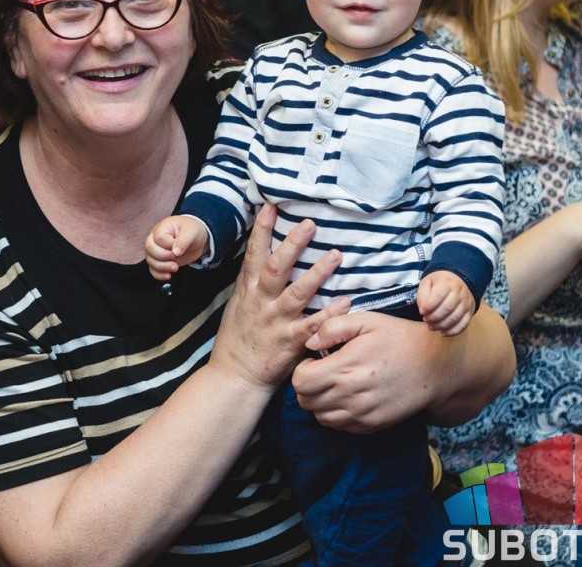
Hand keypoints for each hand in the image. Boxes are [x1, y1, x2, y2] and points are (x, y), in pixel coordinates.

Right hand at [145, 215, 209, 280]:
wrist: (197, 239)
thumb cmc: (192, 230)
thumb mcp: (191, 232)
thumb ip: (183, 241)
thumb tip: (176, 252)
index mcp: (162, 228)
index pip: (159, 238)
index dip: (169, 245)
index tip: (179, 248)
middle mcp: (156, 238)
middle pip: (149, 248)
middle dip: (163, 257)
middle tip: (175, 257)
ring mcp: (156, 250)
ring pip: (150, 260)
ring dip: (162, 267)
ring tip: (175, 267)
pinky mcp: (160, 261)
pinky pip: (153, 269)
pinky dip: (159, 274)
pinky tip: (168, 275)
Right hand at [208, 207, 348, 392]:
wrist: (234, 376)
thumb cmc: (238, 339)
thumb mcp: (238, 305)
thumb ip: (252, 282)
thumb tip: (263, 256)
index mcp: (248, 290)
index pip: (254, 254)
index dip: (262, 229)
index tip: (271, 206)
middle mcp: (261, 302)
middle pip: (276, 268)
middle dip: (293, 244)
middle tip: (310, 223)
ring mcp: (275, 321)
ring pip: (297, 293)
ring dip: (317, 273)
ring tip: (336, 255)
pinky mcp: (289, 342)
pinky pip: (313, 326)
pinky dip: (330, 314)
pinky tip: (347, 302)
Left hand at [295, 312, 439, 432]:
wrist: (436, 367)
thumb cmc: (400, 339)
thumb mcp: (367, 321)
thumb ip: (333, 327)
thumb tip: (310, 343)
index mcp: (347, 367)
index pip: (301, 382)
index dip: (301, 370)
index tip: (315, 360)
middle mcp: (352, 395)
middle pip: (306, 402)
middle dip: (307, 386)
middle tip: (321, 372)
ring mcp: (362, 414)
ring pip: (320, 417)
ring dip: (319, 402)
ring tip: (334, 384)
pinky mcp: (372, 425)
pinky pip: (339, 426)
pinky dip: (335, 414)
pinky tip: (347, 396)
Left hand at [417, 271, 473, 335]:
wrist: (459, 280)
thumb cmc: (439, 283)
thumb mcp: (427, 283)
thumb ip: (422, 295)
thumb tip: (423, 310)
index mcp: (447, 283)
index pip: (438, 295)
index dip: (429, 306)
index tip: (422, 311)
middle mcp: (459, 293)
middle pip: (447, 308)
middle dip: (434, 317)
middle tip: (425, 320)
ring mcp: (466, 303)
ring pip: (455, 318)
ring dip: (441, 326)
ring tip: (431, 326)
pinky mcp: (470, 312)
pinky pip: (464, 324)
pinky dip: (453, 331)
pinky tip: (443, 333)